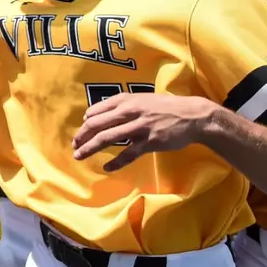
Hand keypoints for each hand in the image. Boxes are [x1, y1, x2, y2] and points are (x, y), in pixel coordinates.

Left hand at [72, 93, 218, 169]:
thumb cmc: (165, 107)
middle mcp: (130, 112)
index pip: (96, 111)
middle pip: (97, 125)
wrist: (192, 116)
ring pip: (107, 138)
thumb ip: (120, 105)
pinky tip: (107, 168)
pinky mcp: (150, 142)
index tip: (80, 133)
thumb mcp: (141, 99)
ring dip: (90, 148)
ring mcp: (139, 127)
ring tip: (79, 156)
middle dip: (81, 136)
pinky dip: (116, 162)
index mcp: (126, 100)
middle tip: (74, 146)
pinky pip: (128, 154)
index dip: (84, 123)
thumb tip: (94, 114)